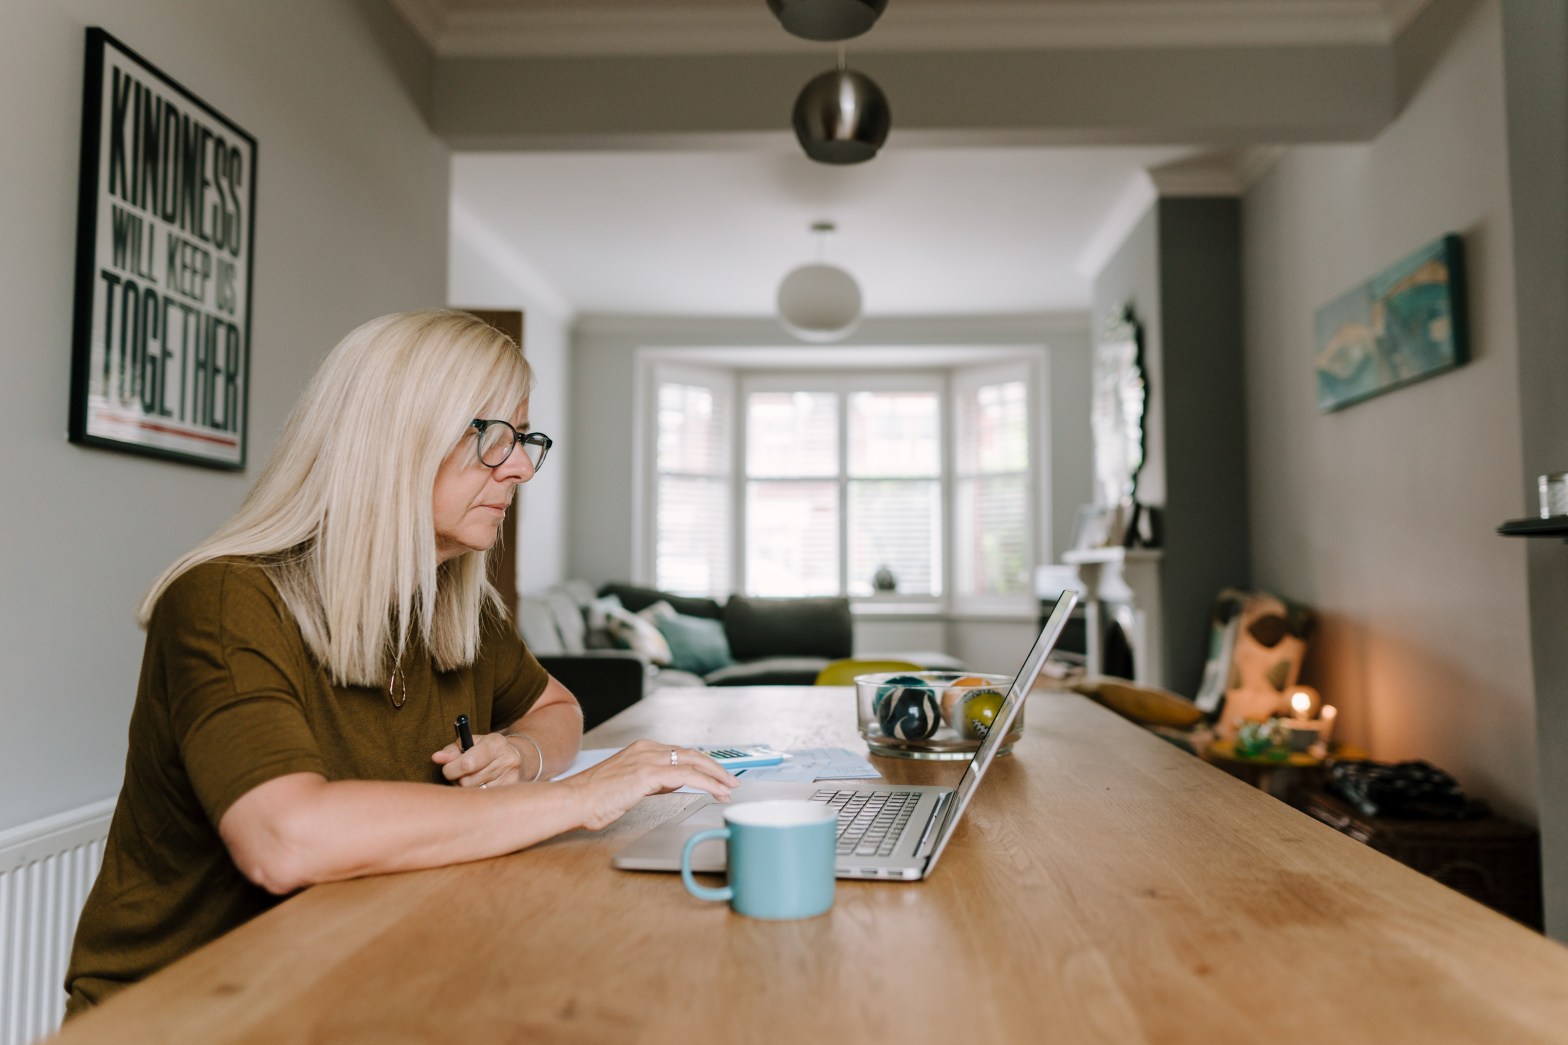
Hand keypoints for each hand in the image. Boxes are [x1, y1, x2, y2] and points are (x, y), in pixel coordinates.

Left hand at [432, 732, 526, 787]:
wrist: (514, 757)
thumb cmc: (485, 749)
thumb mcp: (470, 743)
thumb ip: (452, 751)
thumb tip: (436, 758)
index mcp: (495, 743)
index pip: (469, 762)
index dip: (453, 768)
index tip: (448, 768)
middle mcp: (506, 760)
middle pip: (467, 781)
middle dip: (457, 779)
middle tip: (458, 773)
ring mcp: (511, 777)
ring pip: (473, 792)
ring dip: (465, 788)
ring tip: (470, 779)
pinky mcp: (511, 791)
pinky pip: (483, 800)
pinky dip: (476, 795)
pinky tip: (480, 786)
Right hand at [560, 739, 738, 830]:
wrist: (573, 801)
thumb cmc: (594, 798)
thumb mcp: (630, 786)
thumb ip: (652, 781)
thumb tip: (672, 784)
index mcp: (642, 749)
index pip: (681, 752)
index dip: (702, 764)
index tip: (716, 776)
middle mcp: (646, 749)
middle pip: (691, 753)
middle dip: (715, 767)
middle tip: (730, 780)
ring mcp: (647, 759)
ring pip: (692, 762)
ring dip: (715, 775)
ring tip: (729, 787)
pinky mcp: (647, 774)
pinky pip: (686, 776)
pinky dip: (706, 783)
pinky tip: (716, 791)